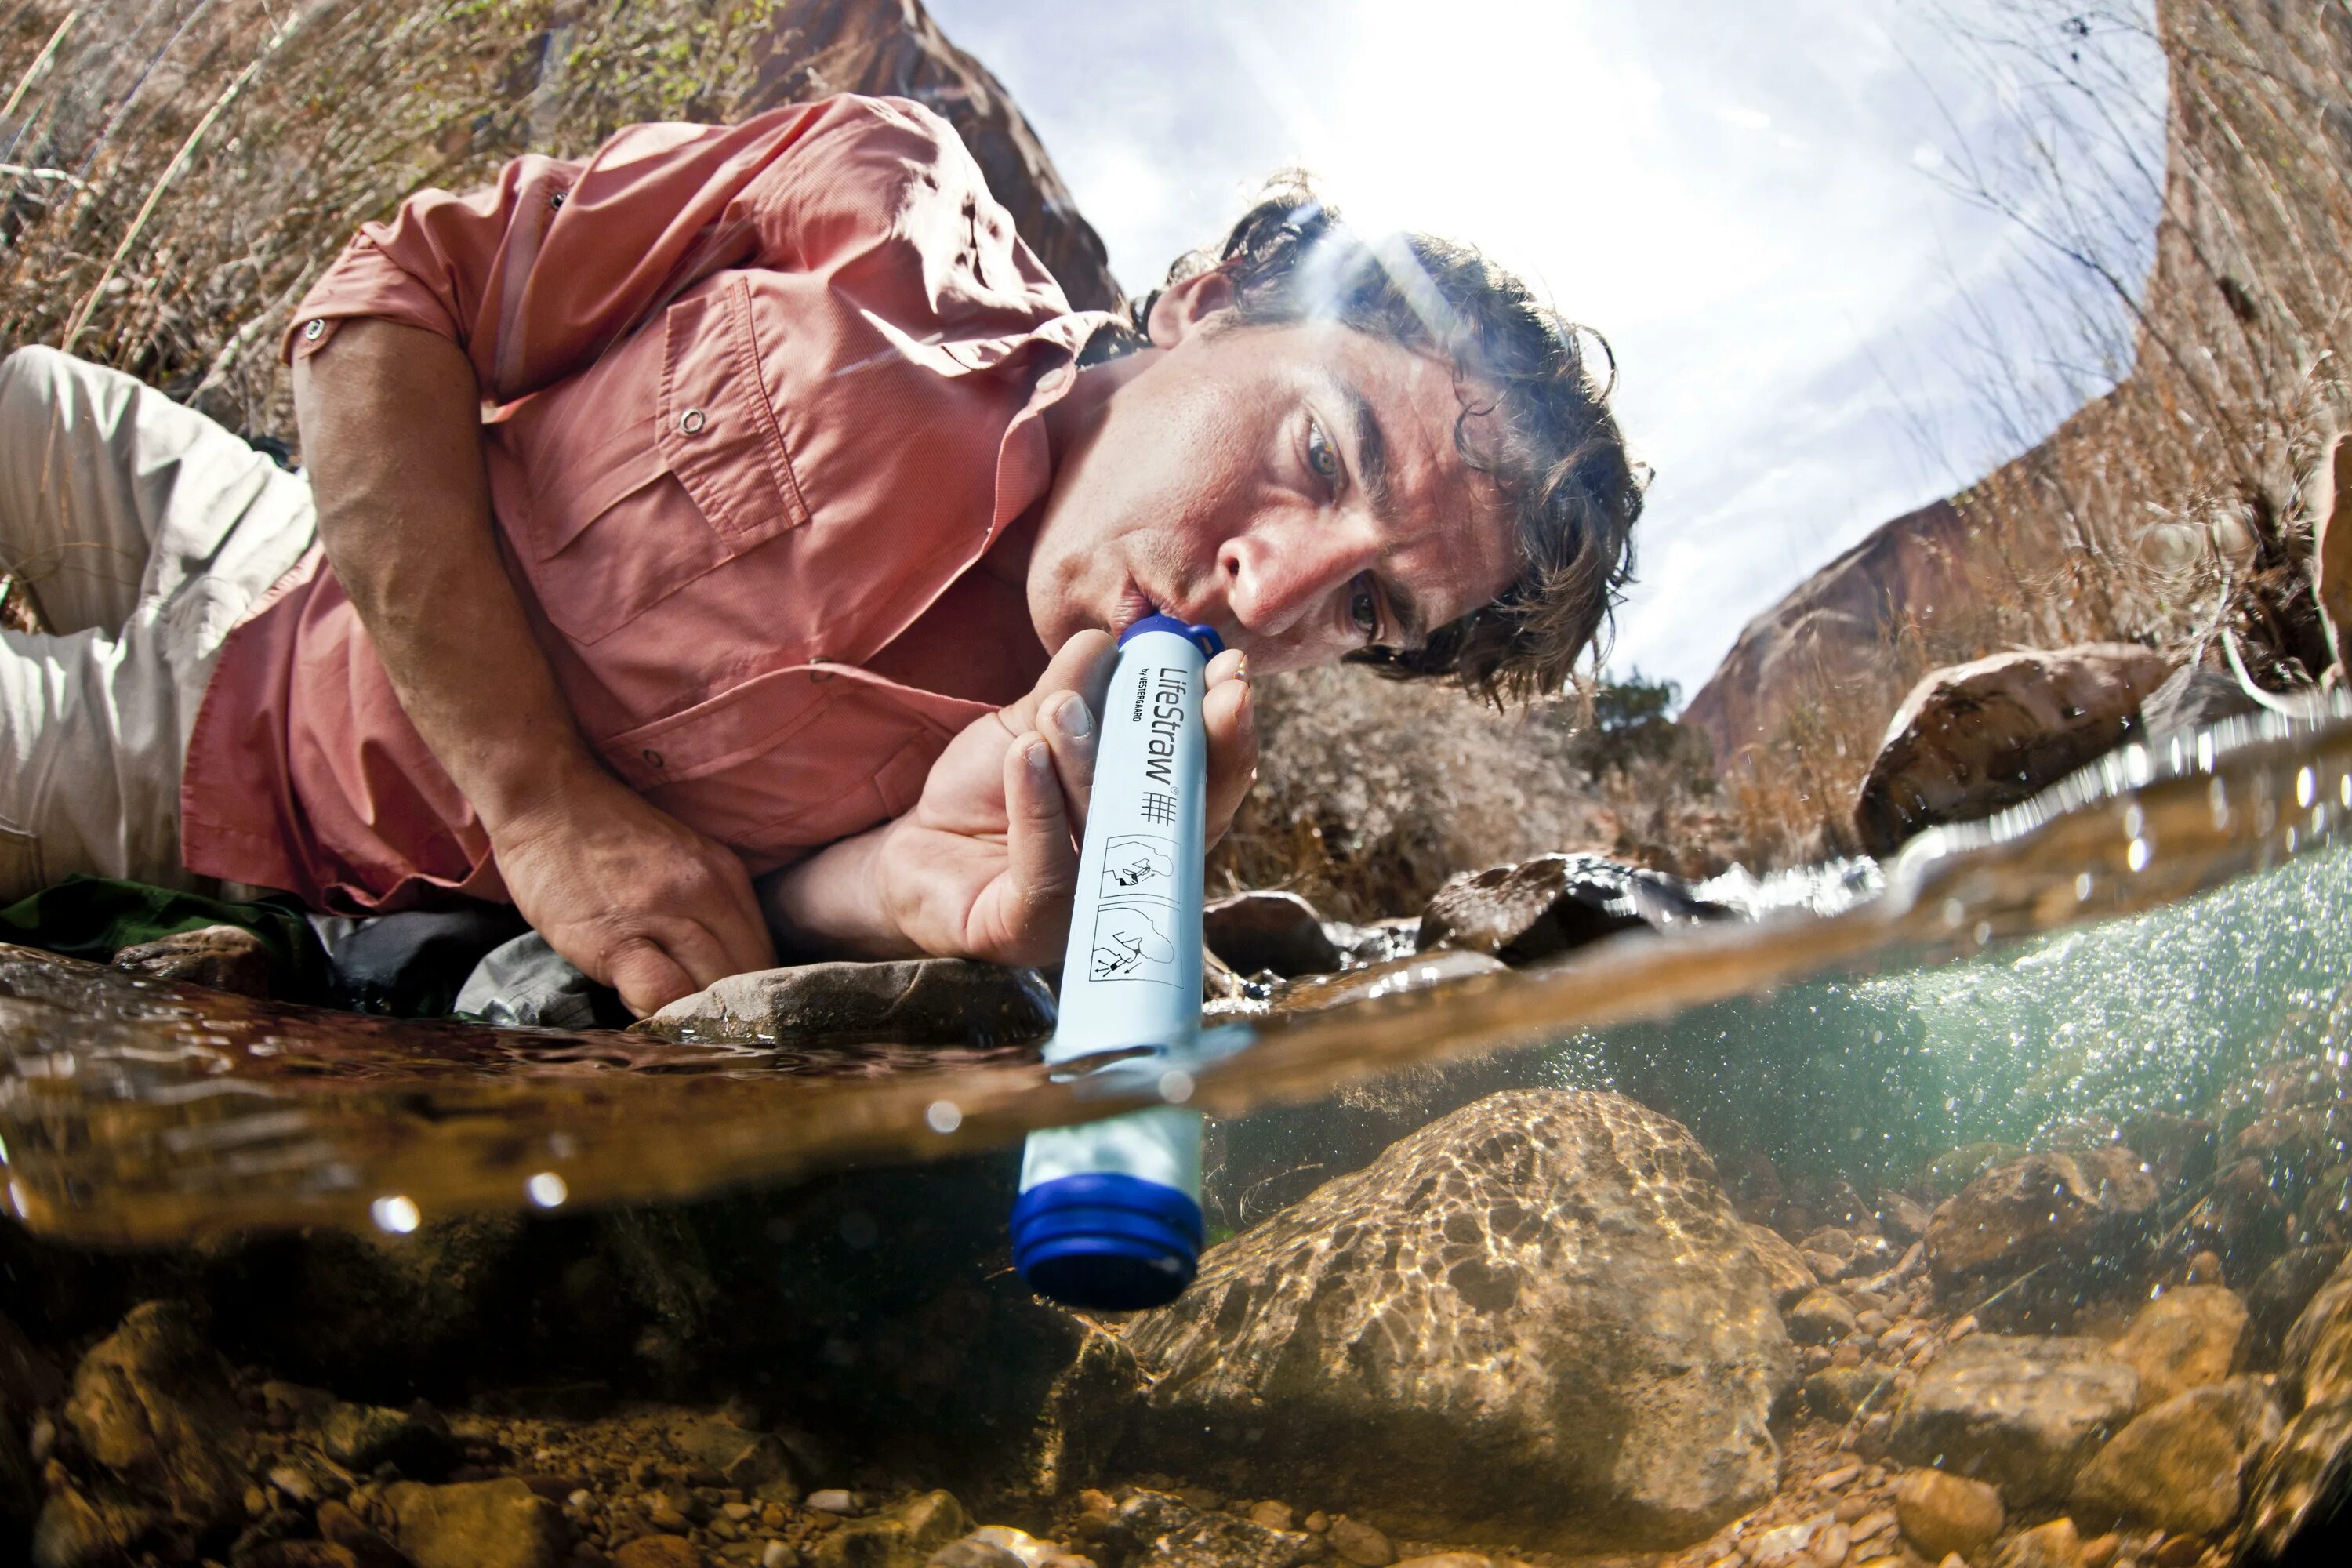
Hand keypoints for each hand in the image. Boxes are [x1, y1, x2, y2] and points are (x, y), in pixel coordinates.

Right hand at [488, 766, 776, 1015]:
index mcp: (726, 876)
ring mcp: (665, 914)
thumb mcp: (678, 862)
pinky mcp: (618, 939)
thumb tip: (717, 975)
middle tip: (702, 1029)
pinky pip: (662, 995)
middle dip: (729, 1013)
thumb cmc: (604, 836)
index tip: (728, 1013)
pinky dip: (661, 1017)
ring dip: (696, 1019)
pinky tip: (642, 1013)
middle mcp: (707, 893)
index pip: (762, 956)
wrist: (546, 798)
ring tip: (672, 1026)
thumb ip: (705, 910)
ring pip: (713, 991)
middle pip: (746, 978)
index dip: (748, 995)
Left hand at [872, 630, 1257, 964]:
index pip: (1205, 781)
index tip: (1231, 674)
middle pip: (1188, 820)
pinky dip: (1039, 805)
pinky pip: (1048, 867)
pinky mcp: (1031, 929)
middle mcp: (1134, 872)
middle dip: (1201, 750)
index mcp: (1148, 820)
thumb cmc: (984, 793)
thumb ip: (1071, 688)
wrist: (911, 850)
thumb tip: (1109, 640)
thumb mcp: (1030, 726)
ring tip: (1061, 706)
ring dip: (1088, 762)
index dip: (1227, 732)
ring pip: (1109, 835)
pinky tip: (1025, 754)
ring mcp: (1087, 909)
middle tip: (1205, 689)